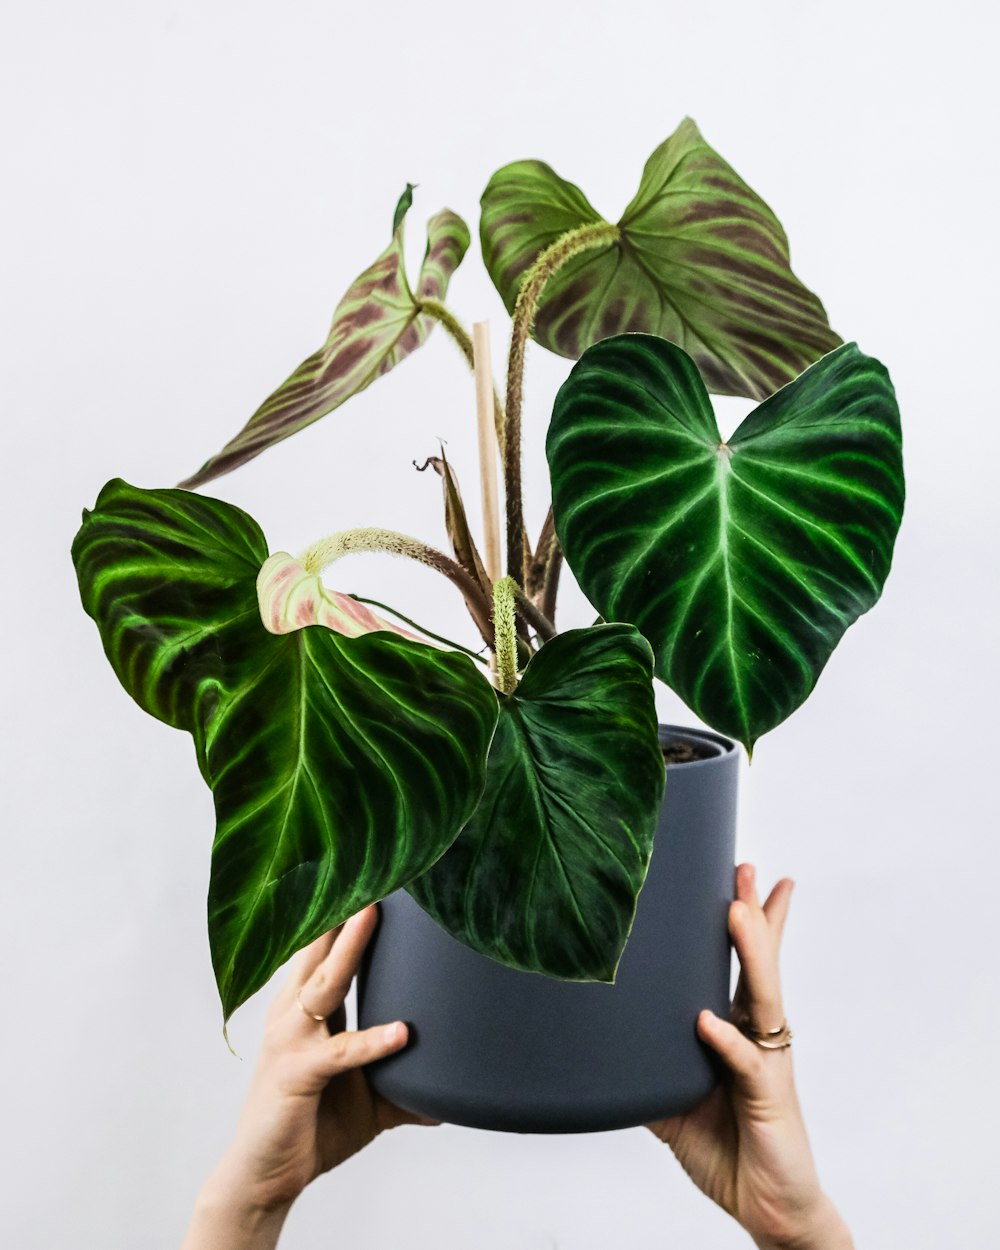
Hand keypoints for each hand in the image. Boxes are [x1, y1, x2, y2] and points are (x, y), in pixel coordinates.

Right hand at [183, 906, 432, 1247]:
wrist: (263, 1178)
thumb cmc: (308, 1126)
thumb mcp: (367, 1098)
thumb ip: (405, 1084)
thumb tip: (452, 1092)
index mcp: (306, 1007)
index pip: (327, 948)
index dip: (347, 912)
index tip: (374, 873)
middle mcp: (293, 1013)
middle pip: (319, 949)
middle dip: (343, 909)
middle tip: (372, 868)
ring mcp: (291, 1040)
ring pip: (324, 984)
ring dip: (348, 949)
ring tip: (372, 915)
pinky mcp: (296, 1074)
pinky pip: (339, 1052)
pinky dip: (371, 1041)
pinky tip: (400, 1033)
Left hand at [647, 865, 852, 1249]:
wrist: (767, 1206)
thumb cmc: (727, 1147)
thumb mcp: (673, 1097)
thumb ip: (646, 1064)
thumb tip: (597, 1038)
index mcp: (740, 1029)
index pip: (746, 964)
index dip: (751, 919)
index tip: (746, 874)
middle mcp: (759, 1036)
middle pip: (761, 962)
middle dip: (755, 913)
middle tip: (746, 868)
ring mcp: (766, 1063)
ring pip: (763, 996)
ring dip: (752, 953)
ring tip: (736, 913)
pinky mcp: (766, 1097)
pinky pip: (746, 1062)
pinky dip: (726, 1039)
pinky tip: (708, 1019)